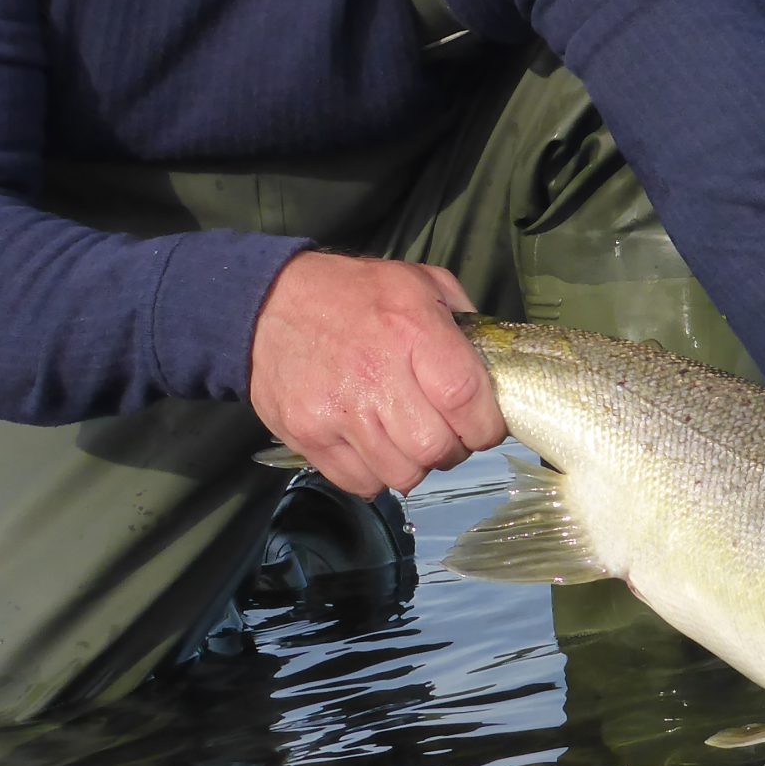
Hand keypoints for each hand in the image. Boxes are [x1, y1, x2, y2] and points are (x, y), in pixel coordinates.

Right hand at [247, 251, 507, 496]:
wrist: (267, 303)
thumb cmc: (354, 294)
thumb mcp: (419, 282)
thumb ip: (464, 321)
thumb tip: (496, 369)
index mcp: (411, 330)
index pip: (467, 400)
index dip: (486, 426)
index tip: (484, 426)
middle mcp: (375, 374)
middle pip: (436, 448)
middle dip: (451, 449)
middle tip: (443, 432)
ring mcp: (337, 410)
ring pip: (402, 475)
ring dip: (414, 464)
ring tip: (405, 438)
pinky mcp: (308, 436)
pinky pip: (361, 483)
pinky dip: (375, 474)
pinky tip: (373, 445)